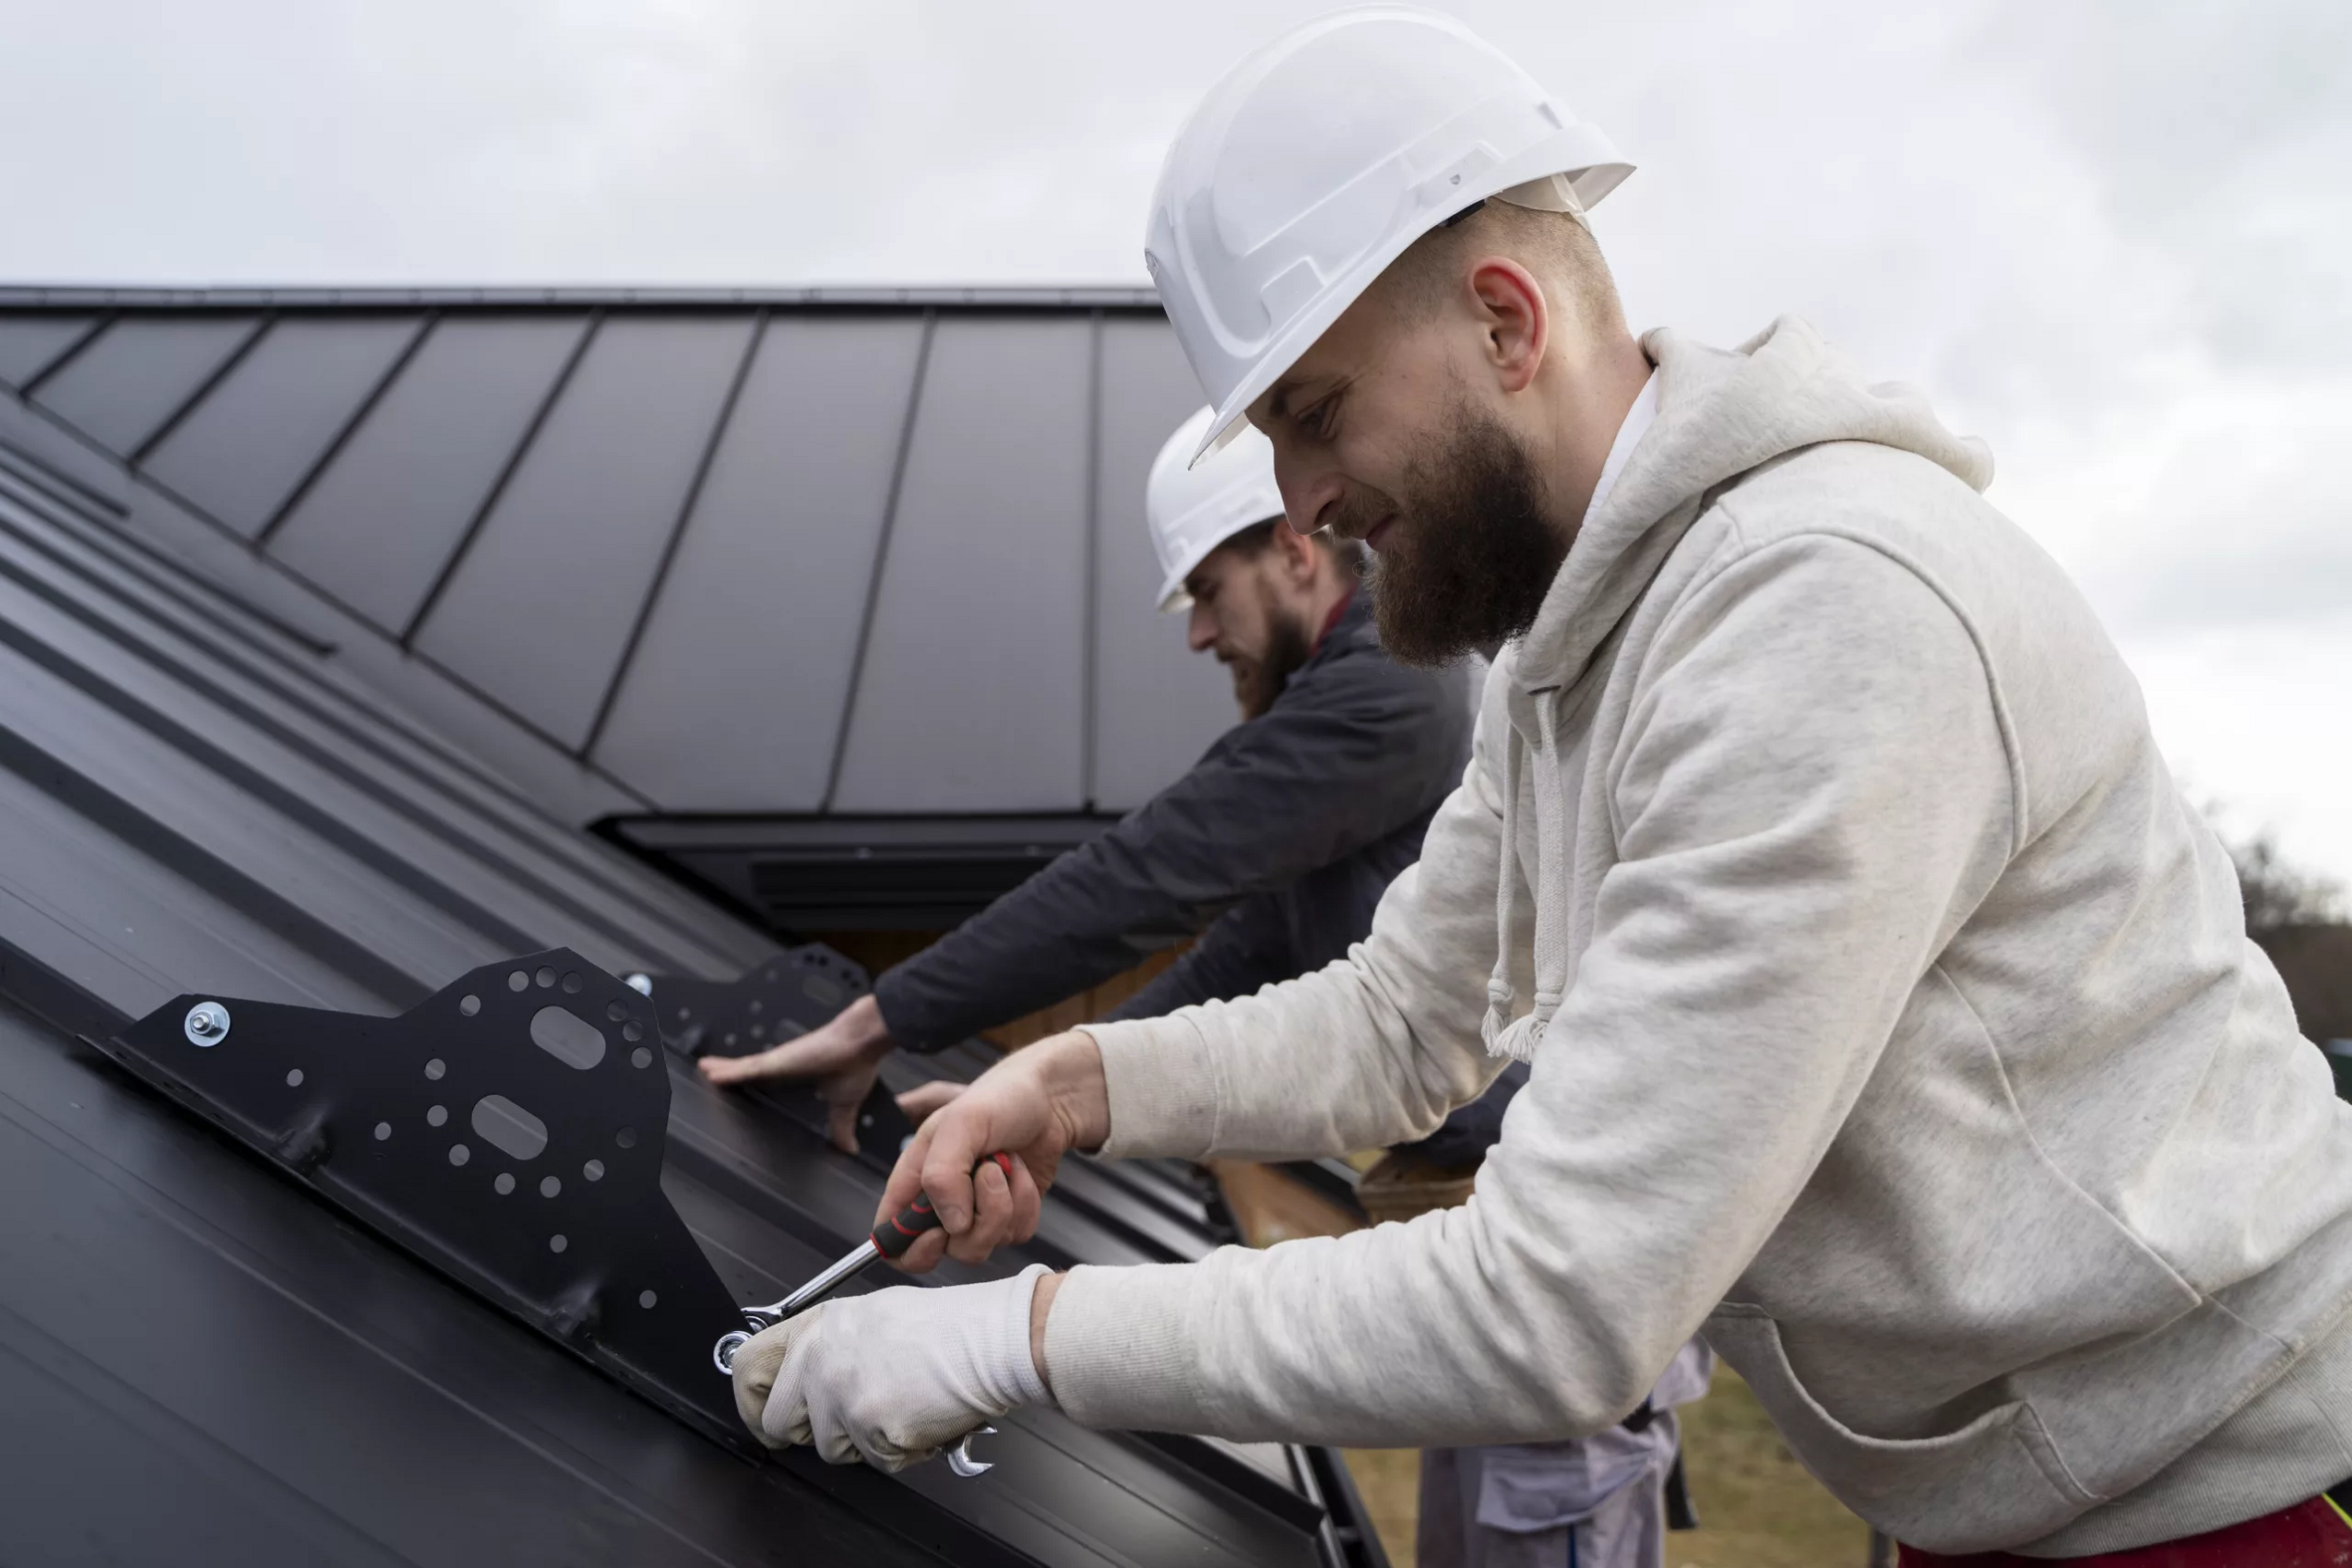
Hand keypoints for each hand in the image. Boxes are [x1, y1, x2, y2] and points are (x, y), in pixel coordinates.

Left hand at [699, 993, 894, 1152]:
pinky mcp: (775, 1061)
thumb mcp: (844, 1104)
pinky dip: (727, 1071)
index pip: (768, 1083)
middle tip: (710, 1079)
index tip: (740, 1093)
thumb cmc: (856, 1063)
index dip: (753, 1087)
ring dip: (722, 1071)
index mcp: (797, 1076)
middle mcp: (783, 1067)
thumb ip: (840, 1126)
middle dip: (730, 1076)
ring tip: (703, 1071)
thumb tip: (848, 1149)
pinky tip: (710, 1072)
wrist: (862, 1043)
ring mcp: (776, 1063)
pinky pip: (745, 1068)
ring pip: (741, 1069)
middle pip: (749, 1073)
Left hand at [730, 1268, 1052, 1470]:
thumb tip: (805, 1376)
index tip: (763, 1414)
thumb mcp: (873, 1315)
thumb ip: (831, 1344)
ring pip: (829, 1448)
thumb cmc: (948, 1327)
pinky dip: (898, 1450)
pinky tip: (918, 1417)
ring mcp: (842, 1396)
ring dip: (862, 1441)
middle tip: (846, 1423)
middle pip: (778, 1421)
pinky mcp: (870, 1429)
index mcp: (819, 1326)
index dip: (751, 1400)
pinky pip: (874, 1461)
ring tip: (900, 1404)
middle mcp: (821, 1359)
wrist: (991, 1341)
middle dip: (809, 1431)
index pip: (748, 1367)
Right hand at [878, 1030, 1109, 1273]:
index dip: (908, 1248)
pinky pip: (1014, 1236)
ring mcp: (974, 1213)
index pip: (890, 1237)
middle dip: (973, 1221)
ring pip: (980, 1246)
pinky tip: (1022, 1174)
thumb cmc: (1000, 1100)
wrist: (1050, 1099)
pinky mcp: (1007, 1218)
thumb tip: (951, 1225)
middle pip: (943, 1250)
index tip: (938, 1231)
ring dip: (1002, 1205)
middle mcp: (940, 1202)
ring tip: (1004, 1165)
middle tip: (988, 1174)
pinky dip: (1025, 1205)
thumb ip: (942, 1174)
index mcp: (914, 1179)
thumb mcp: (961, 1123)